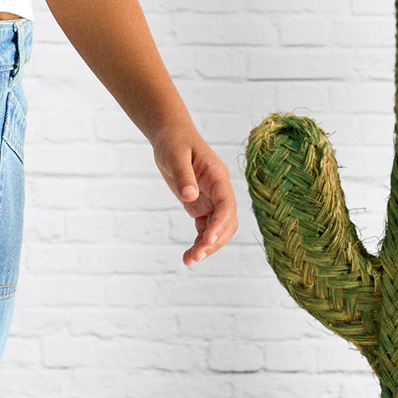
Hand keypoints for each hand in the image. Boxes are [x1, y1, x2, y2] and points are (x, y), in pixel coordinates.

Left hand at [152, 125, 237, 265]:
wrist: (170, 136)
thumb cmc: (174, 142)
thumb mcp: (175, 155)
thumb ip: (183, 176)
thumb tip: (190, 197)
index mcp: (218, 177)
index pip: (227, 204)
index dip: (220, 223)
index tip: (207, 239)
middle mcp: (219, 191)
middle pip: (227, 222)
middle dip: (214, 241)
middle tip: (196, 256)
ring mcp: (212, 200)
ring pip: (218, 230)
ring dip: (207, 247)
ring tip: (189, 260)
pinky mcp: (201, 206)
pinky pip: (205, 229)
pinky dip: (199, 243)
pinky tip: (188, 256)